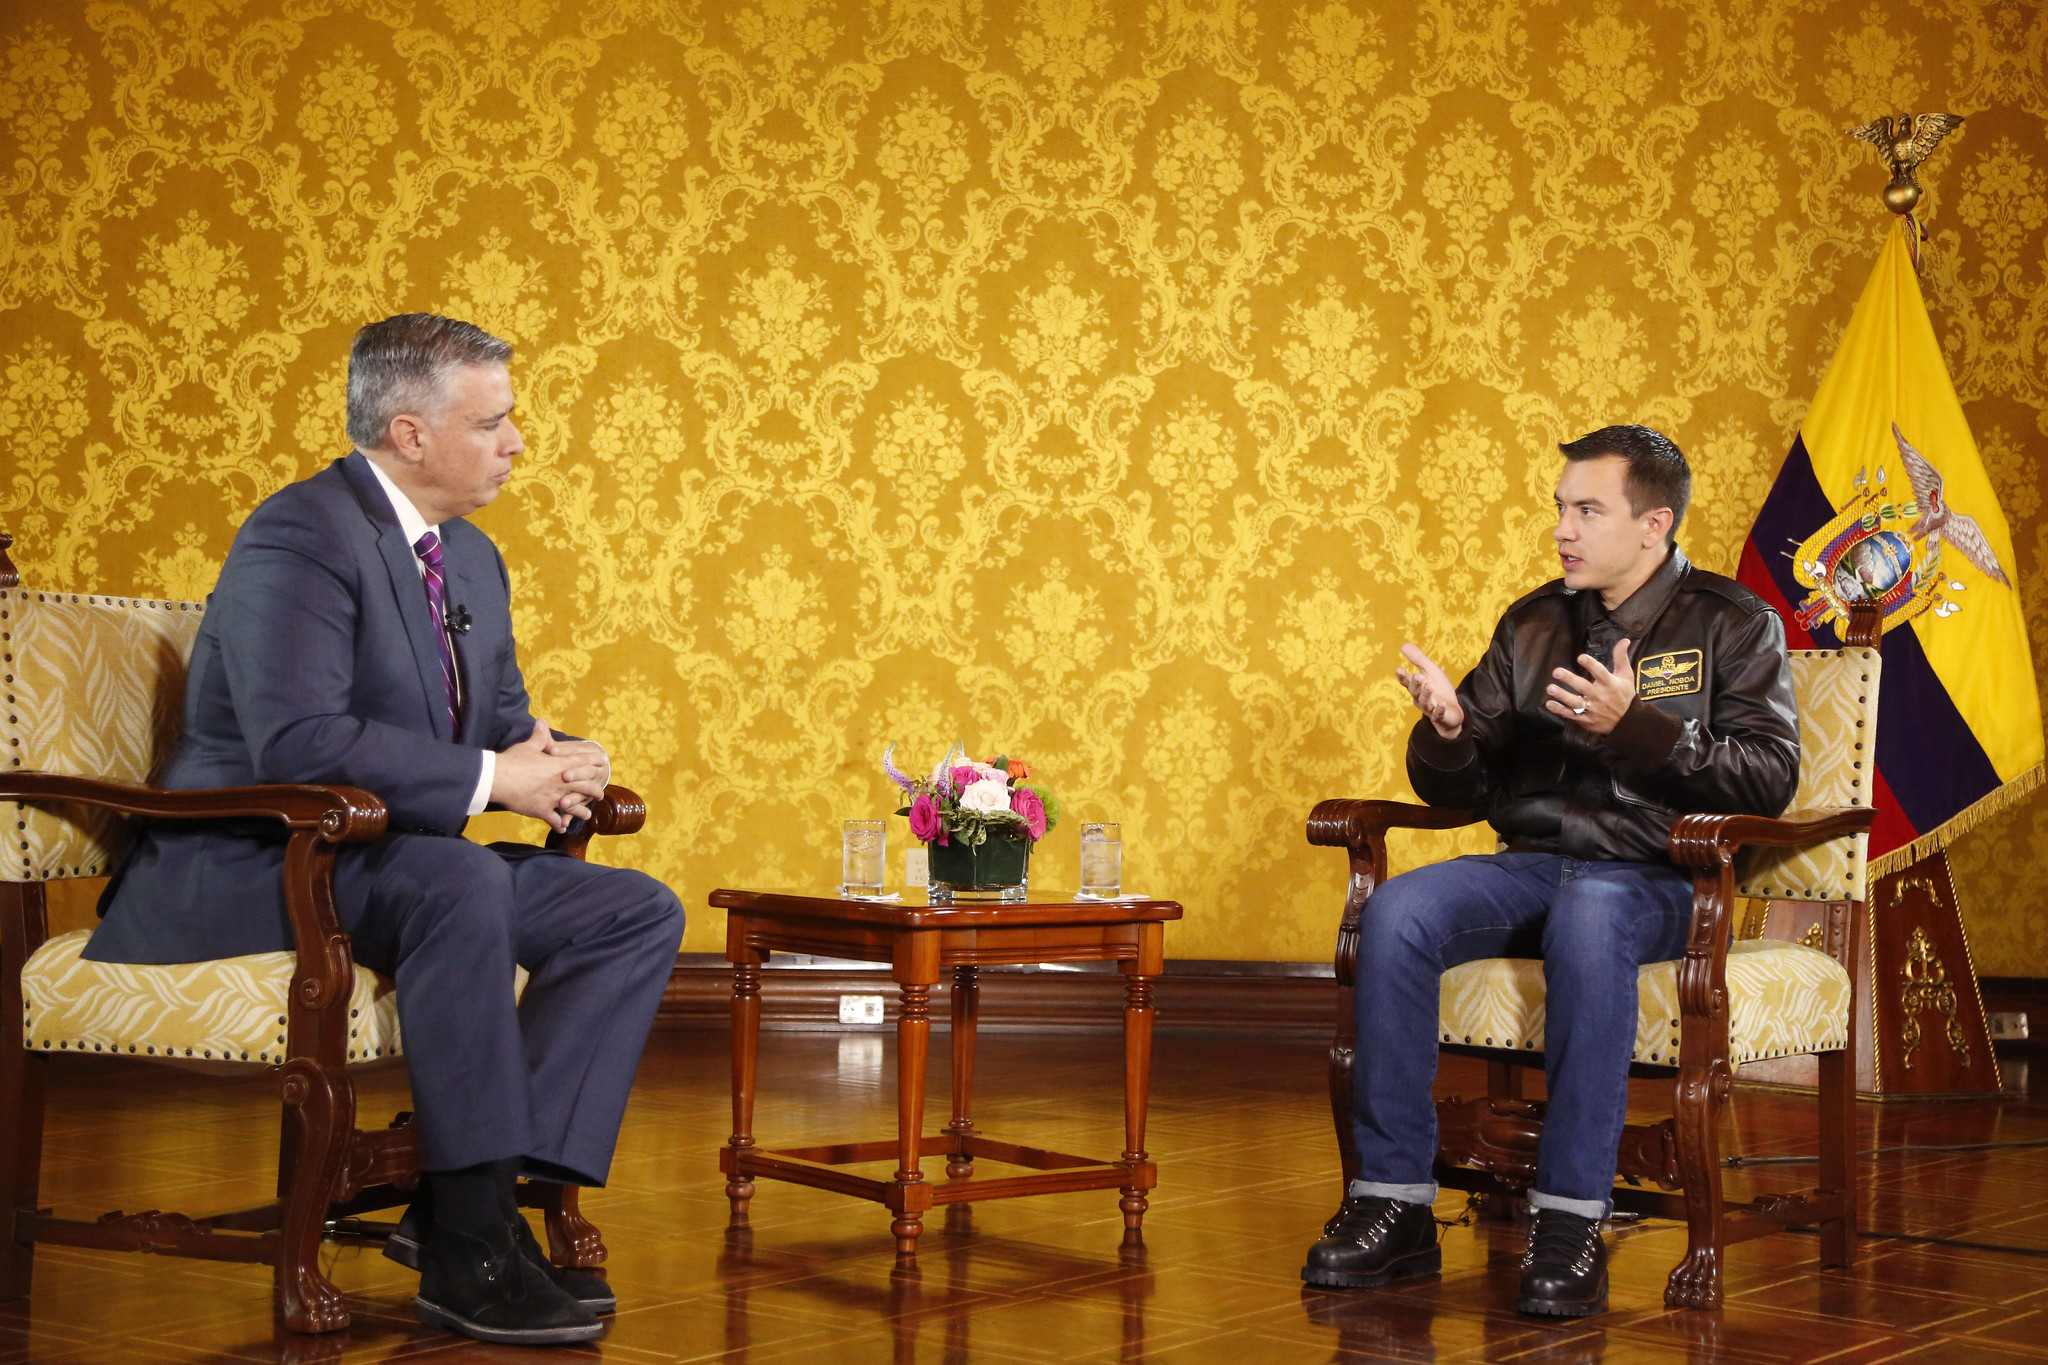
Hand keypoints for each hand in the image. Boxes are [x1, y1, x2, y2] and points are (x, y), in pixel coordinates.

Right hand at [490, 718, 607, 831]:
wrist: (499, 778)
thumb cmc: (514, 760)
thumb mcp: (528, 746)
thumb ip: (540, 736)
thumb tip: (542, 721)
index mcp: (559, 765)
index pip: (583, 762)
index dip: (594, 762)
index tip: (603, 762)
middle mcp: (560, 782)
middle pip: (585, 786)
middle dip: (594, 790)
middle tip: (600, 795)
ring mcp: (553, 798)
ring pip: (574, 806)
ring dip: (581, 812)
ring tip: (587, 816)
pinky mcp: (542, 810)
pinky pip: (554, 820)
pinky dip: (559, 825)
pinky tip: (562, 829)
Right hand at [1396, 643, 1464, 740]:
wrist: (1451, 711)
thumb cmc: (1439, 690)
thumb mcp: (1430, 671)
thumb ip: (1418, 659)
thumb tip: (1403, 645)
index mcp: (1416, 687)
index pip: (1407, 682)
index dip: (1403, 676)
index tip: (1399, 669)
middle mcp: (1420, 698)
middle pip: (1415, 692)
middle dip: (1416, 684)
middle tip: (1418, 676)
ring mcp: (1430, 708)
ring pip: (1425, 702)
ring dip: (1426, 694)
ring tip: (1429, 686)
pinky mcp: (1441, 716)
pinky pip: (1438, 714)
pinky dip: (1439, 709)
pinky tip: (1442, 703)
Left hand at [1547, 639, 1635, 735]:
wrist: (1628, 722)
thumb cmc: (1625, 695)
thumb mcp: (1626, 676)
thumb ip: (1621, 657)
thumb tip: (1624, 640)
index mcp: (1610, 684)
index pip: (1600, 673)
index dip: (1591, 665)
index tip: (1581, 658)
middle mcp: (1600, 696)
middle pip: (1583, 687)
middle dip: (1570, 679)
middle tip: (1556, 672)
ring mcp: (1593, 709)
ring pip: (1575, 703)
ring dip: (1562, 695)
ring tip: (1550, 688)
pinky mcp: (1586, 719)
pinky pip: (1571, 715)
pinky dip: (1560, 710)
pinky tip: (1550, 704)